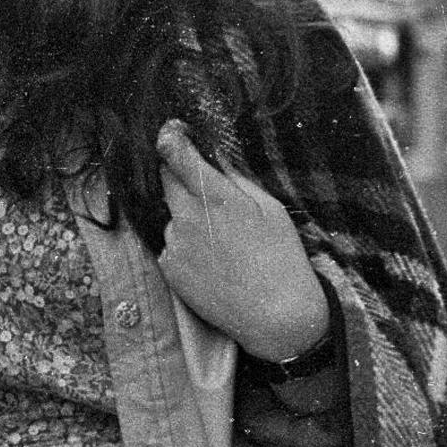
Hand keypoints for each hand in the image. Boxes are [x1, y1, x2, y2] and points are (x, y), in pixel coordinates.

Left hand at [155, 120, 328, 360]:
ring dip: (186, 217)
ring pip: (172, 215)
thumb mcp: (269, 208)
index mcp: (215, 196)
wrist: (275, 315)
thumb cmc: (280, 257)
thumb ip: (235, 179)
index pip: (176, 154)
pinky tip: (213, 261)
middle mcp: (187, 217)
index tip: (171, 130)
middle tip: (208, 193)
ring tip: (222, 241)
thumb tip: (212, 158)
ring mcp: (174, 243)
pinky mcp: (168, 268)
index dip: (170, 137)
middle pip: (166, 180)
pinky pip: (170, 244)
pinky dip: (185, 245)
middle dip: (179, 177)